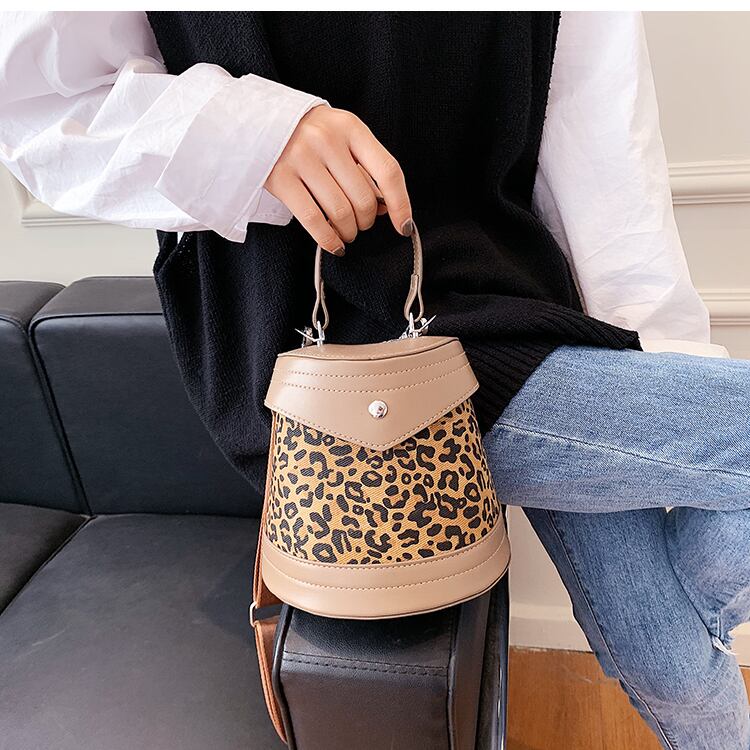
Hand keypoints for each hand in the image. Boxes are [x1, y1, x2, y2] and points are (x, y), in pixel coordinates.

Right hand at [264, 105, 412, 254]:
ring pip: (341, 212)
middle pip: (364, 199)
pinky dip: (329, 239)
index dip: (400, 204)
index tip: (402, 225)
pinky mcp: (281, 178)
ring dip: (349, 232)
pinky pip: (314, 220)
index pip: (388, 171)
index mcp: (350, 127)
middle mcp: (327, 140)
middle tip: (360, 224)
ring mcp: (302, 158)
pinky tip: (334, 245)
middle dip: (366, 221)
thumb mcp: (341, 138)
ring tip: (346, 232)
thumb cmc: (309, 134)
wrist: (259, 121)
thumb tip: (385, 208)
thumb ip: (364, 167)